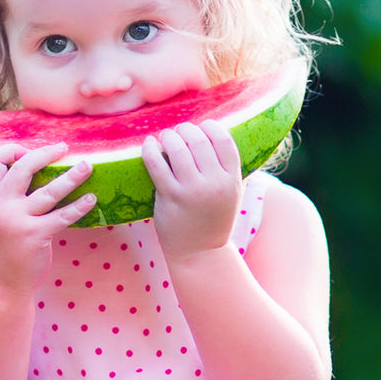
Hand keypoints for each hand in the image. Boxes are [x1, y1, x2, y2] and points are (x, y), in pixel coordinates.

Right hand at [0, 142, 91, 295]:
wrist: (1, 284)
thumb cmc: (5, 249)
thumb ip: (10, 198)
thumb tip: (36, 173)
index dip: (10, 150)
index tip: (28, 152)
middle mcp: (1, 206)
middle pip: (23, 167)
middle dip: (45, 154)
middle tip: (64, 148)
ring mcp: (18, 221)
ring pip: (49, 191)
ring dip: (72, 176)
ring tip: (88, 166)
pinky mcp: (35, 236)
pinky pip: (63, 216)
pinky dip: (79, 206)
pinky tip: (91, 199)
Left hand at [143, 120, 242, 260]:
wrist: (200, 253)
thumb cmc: (213, 219)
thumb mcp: (231, 194)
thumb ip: (229, 169)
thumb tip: (221, 138)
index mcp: (232, 180)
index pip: (224, 141)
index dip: (211, 127)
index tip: (202, 126)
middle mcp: (214, 183)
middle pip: (199, 141)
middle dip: (186, 130)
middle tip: (179, 132)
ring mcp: (192, 190)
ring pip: (178, 149)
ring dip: (169, 137)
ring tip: (165, 137)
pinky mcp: (170, 196)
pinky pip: (157, 164)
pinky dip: (150, 149)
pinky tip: (148, 143)